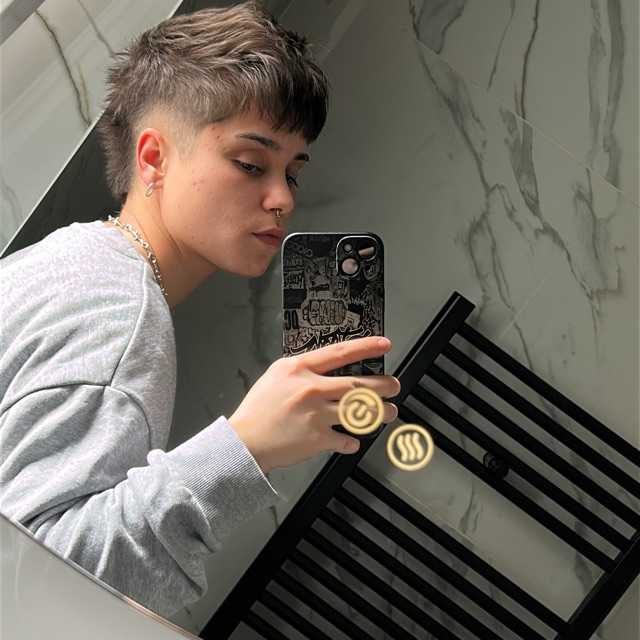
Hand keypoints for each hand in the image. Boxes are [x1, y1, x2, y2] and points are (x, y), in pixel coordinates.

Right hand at [228, 336, 400, 472]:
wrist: (244, 440)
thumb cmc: (258, 408)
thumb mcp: (277, 375)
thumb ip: (303, 369)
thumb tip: (330, 367)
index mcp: (300, 369)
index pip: (340, 353)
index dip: (366, 347)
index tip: (385, 344)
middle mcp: (311, 389)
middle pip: (358, 385)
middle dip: (384, 385)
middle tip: (395, 386)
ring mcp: (316, 415)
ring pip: (360, 412)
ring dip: (380, 413)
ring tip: (389, 412)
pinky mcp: (318, 439)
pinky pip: (346, 440)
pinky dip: (352, 441)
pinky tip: (353, 440)